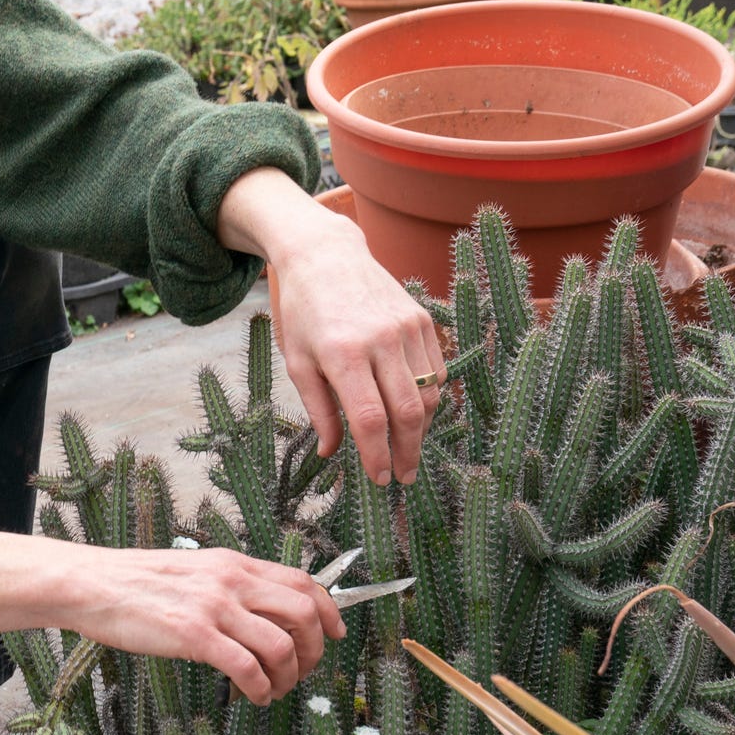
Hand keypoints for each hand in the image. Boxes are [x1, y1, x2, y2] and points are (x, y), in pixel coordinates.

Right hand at [0, 533, 344, 704]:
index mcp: (233, 564)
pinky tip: (253, 696)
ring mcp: (214, 607)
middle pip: (305, 613)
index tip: (336, 634)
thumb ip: (227, 586)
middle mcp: (232, 580)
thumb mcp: (192, 571)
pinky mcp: (194, 635)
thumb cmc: (135, 583)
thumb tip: (259, 612)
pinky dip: (261, 688)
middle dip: (316, 650)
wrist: (91, 584)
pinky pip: (247, 667)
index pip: (303, 581)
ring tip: (273, 691)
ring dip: (289, 676)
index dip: (330, 611)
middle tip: (303, 672)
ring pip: (282, 645)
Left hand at [218, 169, 443, 486]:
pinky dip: (428, 397)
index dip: (377, 455)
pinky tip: (411, 410)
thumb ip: (318, 410)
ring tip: (405, 448)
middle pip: (407, 412)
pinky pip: (436, 372)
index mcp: (343, 353)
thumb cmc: (304, 313)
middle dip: (407, 452)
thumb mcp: (297, 362)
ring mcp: (406, 328)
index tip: (379, 479)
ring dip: (420, 428)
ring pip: (428, 395)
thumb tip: (333, 453)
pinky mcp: (422, 320)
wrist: (326, 255)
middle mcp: (380, 340)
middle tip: (402, 476)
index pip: (369, 419)